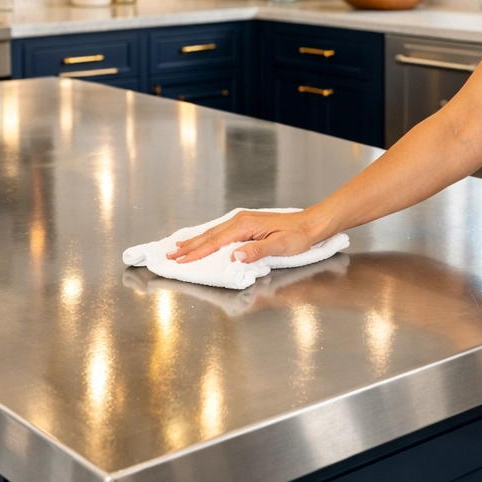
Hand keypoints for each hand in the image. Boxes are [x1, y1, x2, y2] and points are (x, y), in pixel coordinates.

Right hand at [166, 209, 319, 263]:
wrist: (311, 224)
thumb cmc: (298, 236)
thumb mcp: (280, 246)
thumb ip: (257, 251)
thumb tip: (236, 257)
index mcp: (245, 225)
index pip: (215, 242)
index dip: (197, 253)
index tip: (181, 261)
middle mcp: (240, 220)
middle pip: (209, 236)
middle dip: (189, 247)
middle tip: (170, 256)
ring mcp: (243, 221)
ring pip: (213, 233)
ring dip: (195, 242)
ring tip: (179, 248)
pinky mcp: (247, 224)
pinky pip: (221, 232)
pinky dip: (207, 237)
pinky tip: (203, 240)